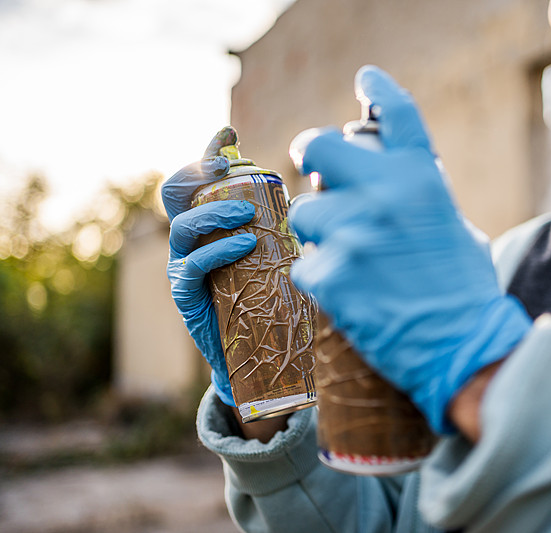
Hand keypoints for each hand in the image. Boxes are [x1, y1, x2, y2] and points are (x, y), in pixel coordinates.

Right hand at [162, 127, 255, 406]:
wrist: (259, 354)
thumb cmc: (272, 296)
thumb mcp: (279, 252)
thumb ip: (283, 223)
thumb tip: (318, 190)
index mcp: (209, 221)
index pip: (200, 177)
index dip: (208, 151)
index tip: (229, 133)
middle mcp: (190, 238)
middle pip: (176, 192)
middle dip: (199, 171)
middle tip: (229, 166)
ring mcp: (184, 265)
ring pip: (182, 225)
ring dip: (216, 212)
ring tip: (250, 214)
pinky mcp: (187, 295)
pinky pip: (193, 265)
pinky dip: (218, 250)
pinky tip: (246, 245)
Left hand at [288, 66, 531, 432]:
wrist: (463, 346)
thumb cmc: (464, 288)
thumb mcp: (452, 224)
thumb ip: (416, 194)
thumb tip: (381, 174)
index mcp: (420, 178)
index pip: (396, 113)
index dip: (377, 87)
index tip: (365, 78)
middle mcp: (382, 194)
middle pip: (316, 145)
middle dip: (310, 153)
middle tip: (311, 163)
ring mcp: (351, 233)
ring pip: (305, 211)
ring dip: (321, 229)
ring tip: (350, 256)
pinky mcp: (329, 274)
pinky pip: (306, 263)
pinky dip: (323, 276)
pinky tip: (349, 291)